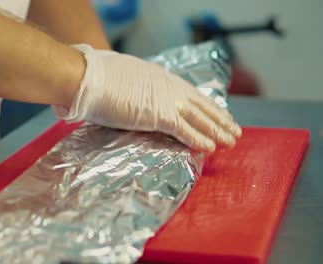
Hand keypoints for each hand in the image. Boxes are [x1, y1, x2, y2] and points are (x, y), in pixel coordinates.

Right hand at [54, 44, 241, 151]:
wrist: (88, 77)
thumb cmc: (96, 77)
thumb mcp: (122, 77)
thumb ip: (133, 89)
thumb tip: (130, 96)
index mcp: (159, 77)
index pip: (189, 92)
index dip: (205, 104)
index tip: (217, 112)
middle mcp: (168, 86)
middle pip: (201, 105)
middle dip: (219, 118)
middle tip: (234, 129)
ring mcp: (165, 100)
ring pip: (199, 118)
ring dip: (217, 130)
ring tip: (232, 140)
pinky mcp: (159, 115)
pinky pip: (185, 130)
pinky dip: (198, 139)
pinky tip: (210, 148)